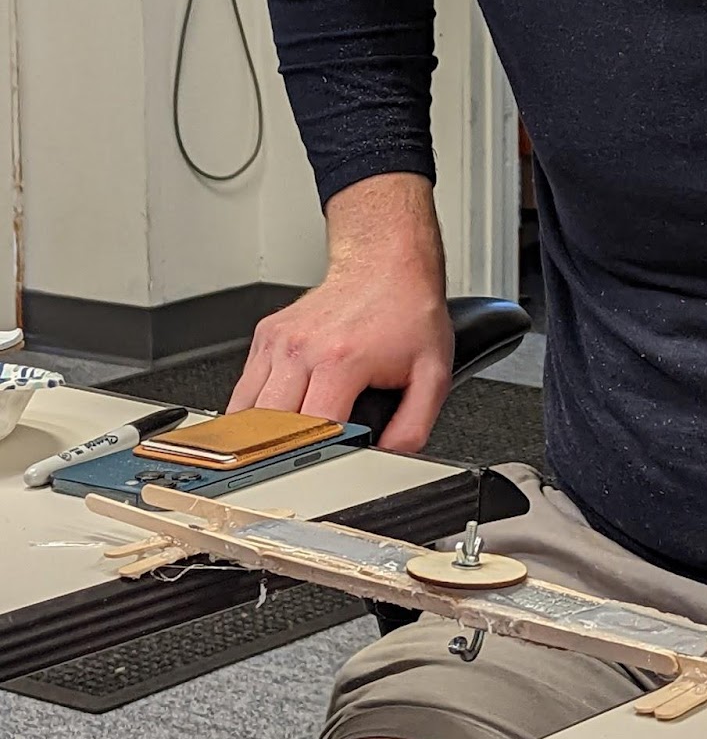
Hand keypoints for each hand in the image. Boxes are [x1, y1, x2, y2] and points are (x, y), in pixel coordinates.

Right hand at [227, 274, 454, 454]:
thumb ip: (413, 424)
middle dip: (276, 456)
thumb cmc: (406, 312)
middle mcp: (302, 350)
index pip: (309, 431)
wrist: (384, 263)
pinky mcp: (266, 336)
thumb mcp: (431, 373)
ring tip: (274, 451)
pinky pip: (244, 388)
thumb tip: (388, 458)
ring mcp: (278, 341)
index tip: (316, 475)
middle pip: (266, 427)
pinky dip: (252, 410)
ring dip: (256, 436)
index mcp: (341, 361)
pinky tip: (272, 417)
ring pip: (244, 411)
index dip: (312, 461)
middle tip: (290, 473)